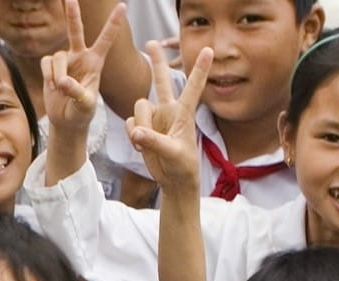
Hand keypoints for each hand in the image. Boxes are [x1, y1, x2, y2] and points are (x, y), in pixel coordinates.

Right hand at [38, 0, 125, 137]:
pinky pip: (46, 63)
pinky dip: (48, 76)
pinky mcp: (51, 66)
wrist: (67, 120)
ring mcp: (65, 60)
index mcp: (96, 62)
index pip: (106, 40)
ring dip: (57, 75)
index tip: (123, 6)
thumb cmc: (82, 112)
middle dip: (72, 14)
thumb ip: (77, 93)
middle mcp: (80, 56)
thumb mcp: (85, 106)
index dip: (113, 23)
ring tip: (60, 89)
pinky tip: (52, 86)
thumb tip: (63, 81)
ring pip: (57, 57)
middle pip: (76, 31)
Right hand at [126, 41, 210, 192]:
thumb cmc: (182, 166)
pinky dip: (132, 134)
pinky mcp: (142, 127)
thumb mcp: (173, 154)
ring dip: (140, 124)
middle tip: (151, 43)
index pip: (193, 87)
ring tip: (147, 142)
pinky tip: (141, 146)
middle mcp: (169, 110)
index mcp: (184, 113)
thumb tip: (136, 132)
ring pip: (139, 107)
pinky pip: (130, 122)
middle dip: (157, 62)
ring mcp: (155, 118)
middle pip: (162, 80)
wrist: (173, 180)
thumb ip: (154, 141)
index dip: (200, 69)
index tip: (209, 50)